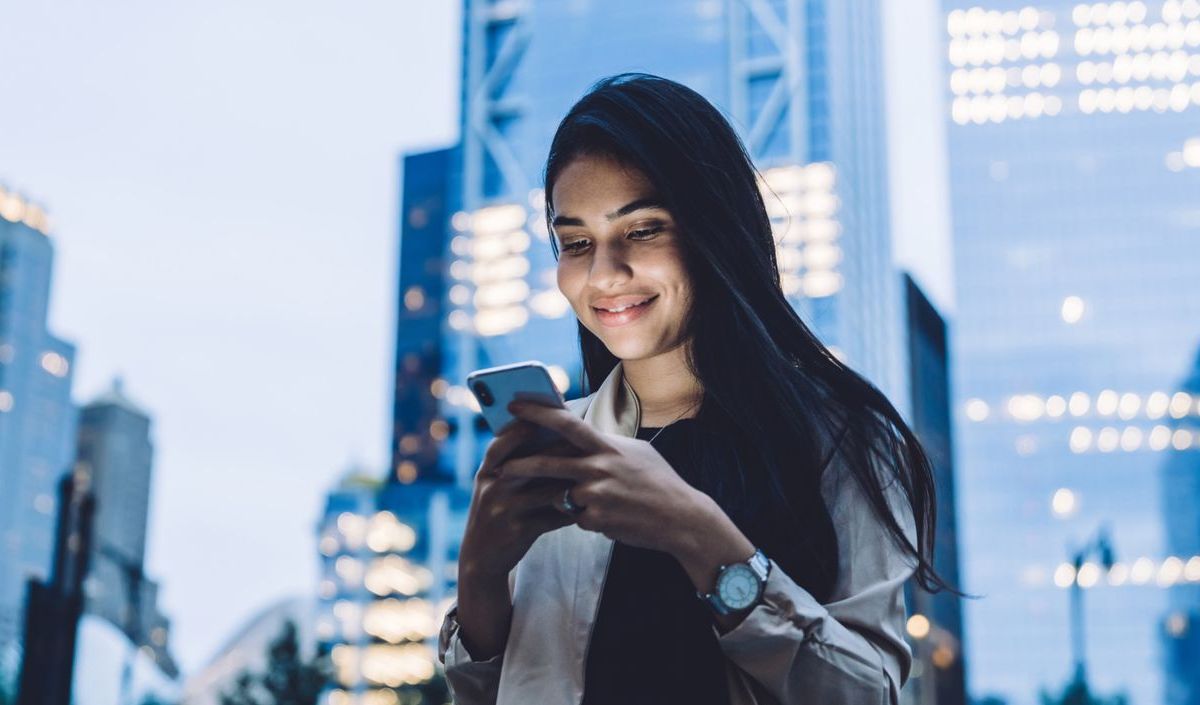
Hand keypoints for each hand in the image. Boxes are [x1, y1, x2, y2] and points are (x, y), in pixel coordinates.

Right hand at [455, 418, 580, 660]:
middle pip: (531, 463)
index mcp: (487, 470)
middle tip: (586, 442)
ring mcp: (505, 510)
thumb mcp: (496, 484)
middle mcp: (493, 487)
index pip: (504, 442)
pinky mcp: (519, 531)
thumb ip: (515, 461)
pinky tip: (589, 504)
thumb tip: (551, 431)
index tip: (550, 413)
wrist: (481, 556)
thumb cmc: (498, 510)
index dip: (526, 427)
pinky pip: (553, 516)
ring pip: (547, 490)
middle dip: (560, 451)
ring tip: (595, 472)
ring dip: (572, 481)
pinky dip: (572, 509)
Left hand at [497, 400, 712, 554]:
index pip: (566, 423)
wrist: (681, 518)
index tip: (514, 405)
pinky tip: (609, 518)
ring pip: (560, 494)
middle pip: (548, 462)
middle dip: (519, 464)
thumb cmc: (660, 482)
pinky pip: (576, 517)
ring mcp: (597, 494)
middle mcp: (599, 467)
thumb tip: (585, 434)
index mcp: (607, 446)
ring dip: (560, 498)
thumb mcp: (636, 453)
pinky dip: (585, 518)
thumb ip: (606, 445)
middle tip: (497, 465)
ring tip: (551, 495)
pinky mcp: (596, 519)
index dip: (537, 413)